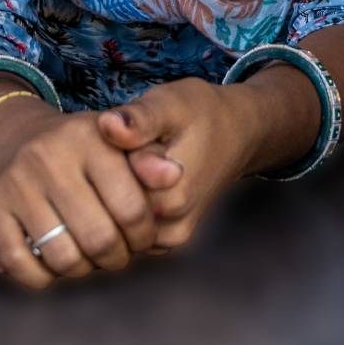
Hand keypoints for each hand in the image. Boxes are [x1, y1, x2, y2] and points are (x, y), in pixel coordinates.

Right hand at [0, 142, 180, 265]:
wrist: (18, 138)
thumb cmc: (86, 151)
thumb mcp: (122, 144)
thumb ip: (152, 159)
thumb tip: (175, 175)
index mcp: (90, 137)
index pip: (132, 209)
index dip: (144, 236)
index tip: (141, 237)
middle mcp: (49, 155)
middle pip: (100, 239)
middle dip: (116, 257)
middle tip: (117, 252)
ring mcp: (17, 181)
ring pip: (62, 257)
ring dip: (82, 270)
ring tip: (89, 257)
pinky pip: (19, 262)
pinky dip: (40, 277)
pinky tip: (53, 267)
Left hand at [93, 77, 270, 252]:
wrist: (236, 133)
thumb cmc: (200, 114)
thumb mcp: (169, 104)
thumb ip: (140, 119)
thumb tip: (108, 125)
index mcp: (170, 192)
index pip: (109, 183)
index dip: (111, 155)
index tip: (135, 135)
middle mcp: (172, 221)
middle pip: (113, 202)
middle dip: (115, 174)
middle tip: (139, 145)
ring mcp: (171, 235)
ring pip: (122, 218)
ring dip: (122, 191)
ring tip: (145, 161)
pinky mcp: (169, 239)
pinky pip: (131, 229)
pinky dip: (129, 206)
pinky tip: (144, 180)